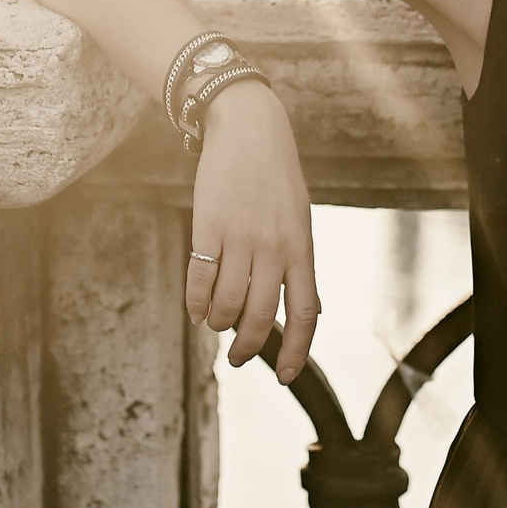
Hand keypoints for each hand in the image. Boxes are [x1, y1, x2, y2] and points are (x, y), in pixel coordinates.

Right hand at [184, 80, 320, 382]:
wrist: (249, 130)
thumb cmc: (276, 178)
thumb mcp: (300, 219)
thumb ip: (300, 263)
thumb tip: (310, 308)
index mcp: (301, 248)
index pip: (305, 313)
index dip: (296, 351)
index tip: (285, 377)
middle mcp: (273, 248)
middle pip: (261, 317)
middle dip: (248, 347)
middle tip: (237, 357)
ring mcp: (240, 238)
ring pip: (227, 303)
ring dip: (219, 323)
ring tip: (215, 323)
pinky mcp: (208, 227)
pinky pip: (200, 279)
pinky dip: (196, 303)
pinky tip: (195, 311)